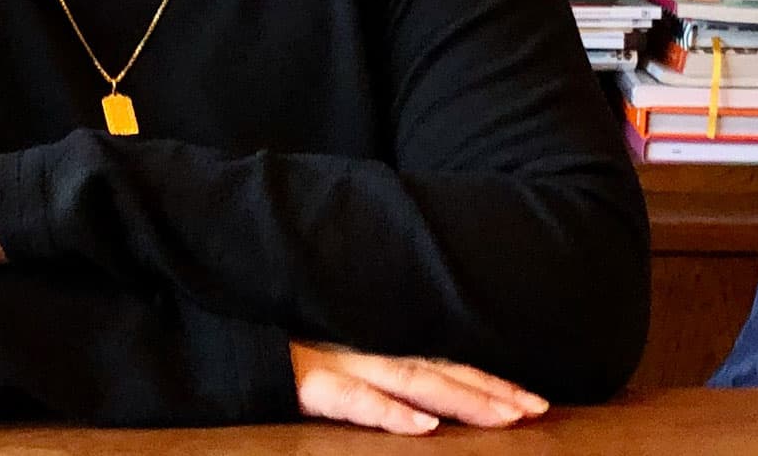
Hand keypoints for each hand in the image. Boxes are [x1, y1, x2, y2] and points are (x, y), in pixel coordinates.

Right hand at [289, 340, 548, 435]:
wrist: (220, 329)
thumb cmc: (270, 344)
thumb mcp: (323, 355)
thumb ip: (366, 371)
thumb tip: (415, 403)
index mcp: (370, 347)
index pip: (441, 363)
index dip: (486, 381)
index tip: (532, 400)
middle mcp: (364, 352)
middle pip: (438, 371)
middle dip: (489, 392)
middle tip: (536, 409)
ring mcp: (337, 365)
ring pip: (411, 381)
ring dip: (459, 399)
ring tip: (501, 417)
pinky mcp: (307, 383)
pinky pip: (355, 400)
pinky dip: (390, 412)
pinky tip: (422, 427)